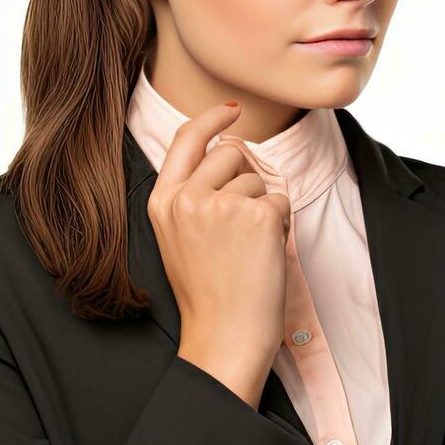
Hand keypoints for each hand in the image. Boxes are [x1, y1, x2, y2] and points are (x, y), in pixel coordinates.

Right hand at [147, 100, 289, 407]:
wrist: (224, 334)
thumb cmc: (210, 293)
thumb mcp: (182, 238)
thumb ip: (194, 197)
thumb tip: (231, 155)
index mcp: (163, 202)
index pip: (187, 141)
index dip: (211, 120)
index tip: (231, 110)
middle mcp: (186, 198)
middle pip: (233, 154)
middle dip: (249, 180)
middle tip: (242, 228)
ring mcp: (220, 204)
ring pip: (260, 178)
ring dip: (265, 207)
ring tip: (248, 248)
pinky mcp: (256, 214)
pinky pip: (281, 200)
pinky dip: (281, 225)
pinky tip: (263, 254)